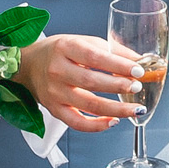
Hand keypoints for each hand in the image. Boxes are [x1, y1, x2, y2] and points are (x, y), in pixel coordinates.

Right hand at [16, 34, 144, 131]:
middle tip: (137, 87)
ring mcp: (54, 92)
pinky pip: (77, 122)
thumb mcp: (83, 41)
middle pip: (91, 81)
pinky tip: (113, 121)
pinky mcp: (54, 109)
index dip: (118, 65)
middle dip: (118, 86)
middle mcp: (57, 70)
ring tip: (135, 109)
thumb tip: (139, 60)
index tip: (138, 71)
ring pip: (88, 105)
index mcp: (66, 48)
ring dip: (116, 109)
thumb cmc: (59, 52)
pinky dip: (97, 126)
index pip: (95, 56)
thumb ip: (111, 50)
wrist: (29, 64)